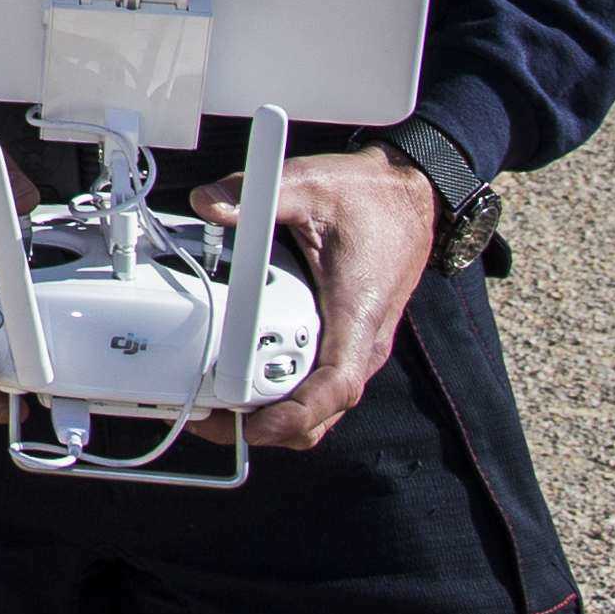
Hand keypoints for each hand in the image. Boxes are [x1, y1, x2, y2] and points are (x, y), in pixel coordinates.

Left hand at [185, 145, 439, 449]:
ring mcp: (354, 347)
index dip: (295, 415)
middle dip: (266, 428)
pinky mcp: (343, 340)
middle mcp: (360, 343)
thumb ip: (256, 193)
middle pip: (319, 413)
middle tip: (208, 419)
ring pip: (317, 405)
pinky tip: (239, 380)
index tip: (254, 426)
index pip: (334, 386)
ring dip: (270, 415)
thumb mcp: (309, 185)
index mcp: (356, 315)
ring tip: (214, 408)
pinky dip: (280, 394)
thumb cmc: (368, 198)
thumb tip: (207, 202)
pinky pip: (314, 384)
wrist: (407, 197)